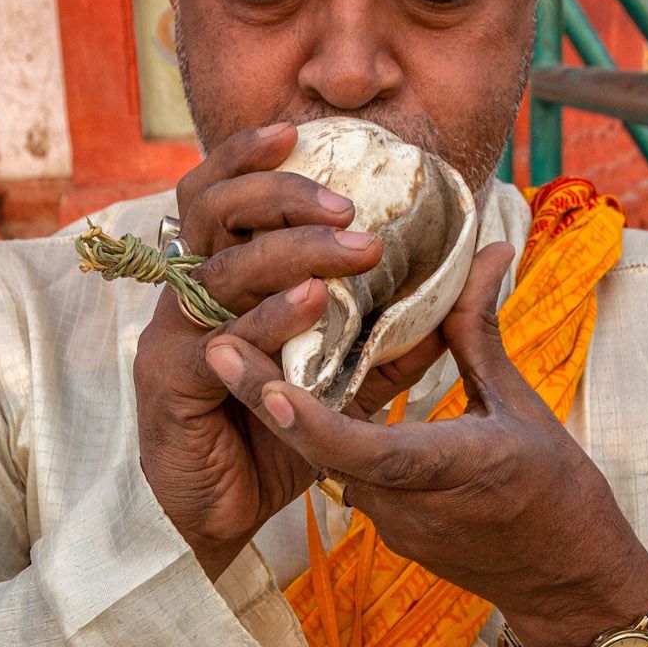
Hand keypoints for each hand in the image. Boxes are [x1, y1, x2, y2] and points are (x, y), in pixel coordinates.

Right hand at [133, 124, 448, 580]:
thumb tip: (476, 275)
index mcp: (215, 278)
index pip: (220, 194)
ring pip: (219, 268)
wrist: (223, 516)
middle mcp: (186, 296)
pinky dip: (268, 320)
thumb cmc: (273, 436)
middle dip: (281, 194)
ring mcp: (172, 337)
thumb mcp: (348, 376)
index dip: (248, 155)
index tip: (300, 129)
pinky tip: (313, 308)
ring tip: (356, 249)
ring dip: (290, 251)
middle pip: (211, 209)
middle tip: (350, 206)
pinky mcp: (172, 385)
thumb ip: (400, 330)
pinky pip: (218, 341)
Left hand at [202, 241, 647, 646]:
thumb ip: (480, 335)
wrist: (567, 582)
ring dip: (294, 412)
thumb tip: (483, 254)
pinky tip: (300, 389)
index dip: (308, 421)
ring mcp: (393, 525)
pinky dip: (326, 432)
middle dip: (270, 399)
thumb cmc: (558, 491)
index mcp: (452, 469)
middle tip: (219, 345)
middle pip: (323, 450)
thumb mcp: (522, 406)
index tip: (264, 384)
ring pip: (329, 459)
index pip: (362, 451)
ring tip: (244, 351)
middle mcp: (410, 505)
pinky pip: (346, 473)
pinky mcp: (388, 530)